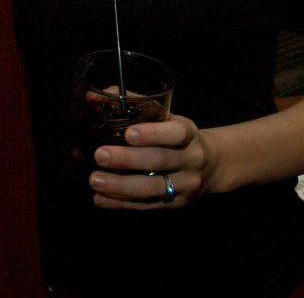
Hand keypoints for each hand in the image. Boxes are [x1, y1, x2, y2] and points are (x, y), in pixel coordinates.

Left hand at [87, 115, 210, 209]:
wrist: (211, 166)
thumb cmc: (177, 135)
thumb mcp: (165, 117)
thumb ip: (133, 104)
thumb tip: (92, 97)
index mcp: (188, 133)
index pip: (175, 133)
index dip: (152, 134)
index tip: (128, 134)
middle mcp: (191, 159)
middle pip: (159, 161)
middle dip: (127, 159)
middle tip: (99, 155)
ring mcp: (185, 185)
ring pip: (152, 188)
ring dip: (120, 186)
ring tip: (95, 180)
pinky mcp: (176, 204)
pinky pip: (147, 206)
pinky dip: (121, 203)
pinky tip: (100, 199)